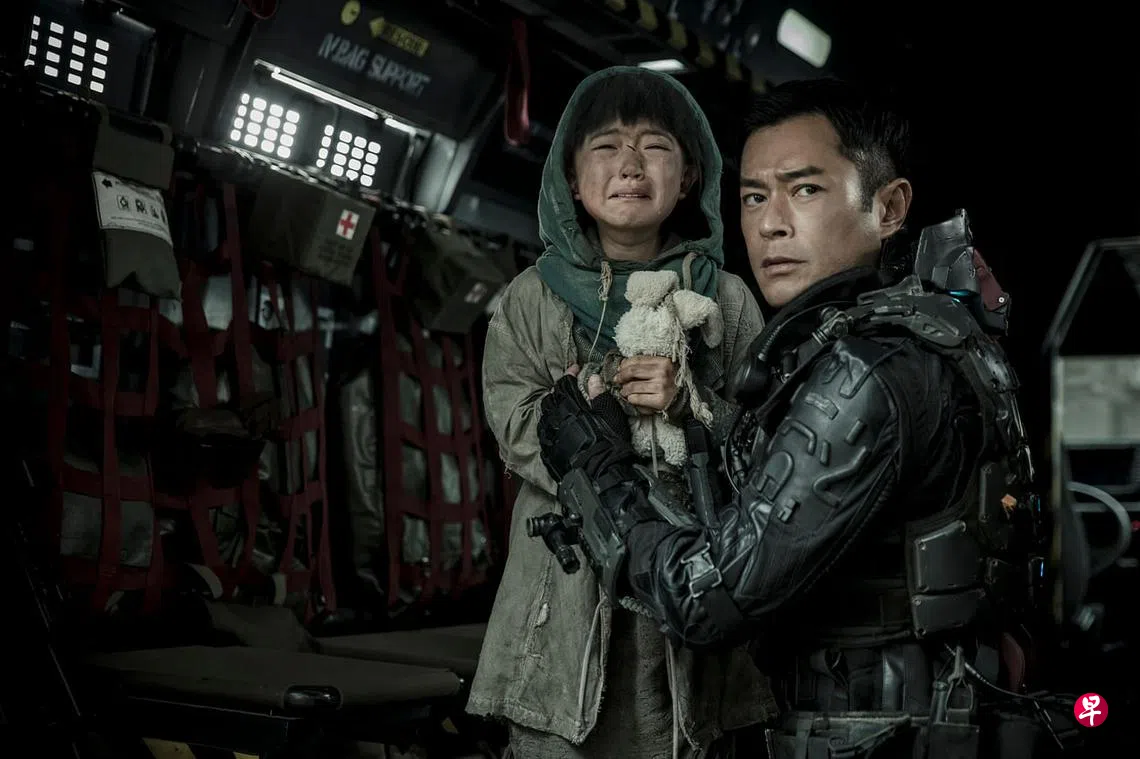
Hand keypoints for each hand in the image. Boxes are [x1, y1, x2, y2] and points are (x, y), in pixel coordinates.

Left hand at [537, 366, 630, 481]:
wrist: (601, 475)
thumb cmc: (609, 443)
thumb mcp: (610, 416)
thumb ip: (599, 395)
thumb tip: (592, 378)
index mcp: (572, 407)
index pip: (566, 384)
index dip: (570, 373)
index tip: (575, 367)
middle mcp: (557, 418)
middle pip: (552, 396)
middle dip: (559, 388)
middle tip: (567, 385)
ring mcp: (550, 434)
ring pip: (545, 412)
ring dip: (551, 404)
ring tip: (559, 403)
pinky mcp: (548, 449)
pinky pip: (543, 429)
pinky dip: (548, 421)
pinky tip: (555, 423)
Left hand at [615, 356, 677, 413]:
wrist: (683, 397)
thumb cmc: (669, 381)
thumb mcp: (661, 367)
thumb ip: (645, 364)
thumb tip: (623, 363)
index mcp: (663, 362)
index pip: (637, 360)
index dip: (624, 364)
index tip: (620, 369)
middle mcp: (662, 373)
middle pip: (632, 372)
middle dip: (621, 376)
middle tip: (618, 380)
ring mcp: (661, 387)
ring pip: (633, 386)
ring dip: (625, 389)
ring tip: (624, 391)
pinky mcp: (659, 401)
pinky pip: (637, 398)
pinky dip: (631, 398)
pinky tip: (631, 398)